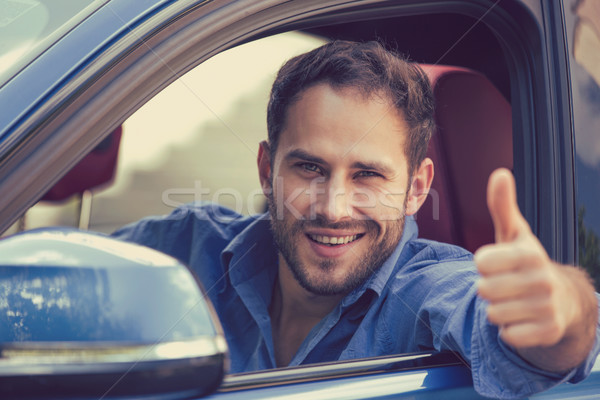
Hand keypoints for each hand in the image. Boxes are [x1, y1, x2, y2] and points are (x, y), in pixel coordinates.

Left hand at [474, 169, 595, 366]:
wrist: (561, 299)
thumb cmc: (526, 262)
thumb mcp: (514, 233)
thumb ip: (502, 206)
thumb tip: (500, 173)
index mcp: (531, 254)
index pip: (481, 262)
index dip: (483, 265)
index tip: (497, 263)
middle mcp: (543, 280)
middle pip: (483, 290)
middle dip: (487, 289)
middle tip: (505, 285)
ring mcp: (548, 307)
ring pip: (493, 314)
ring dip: (497, 310)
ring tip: (513, 301)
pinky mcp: (549, 331)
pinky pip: (508, 335)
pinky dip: (509, 330)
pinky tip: (522, 319)